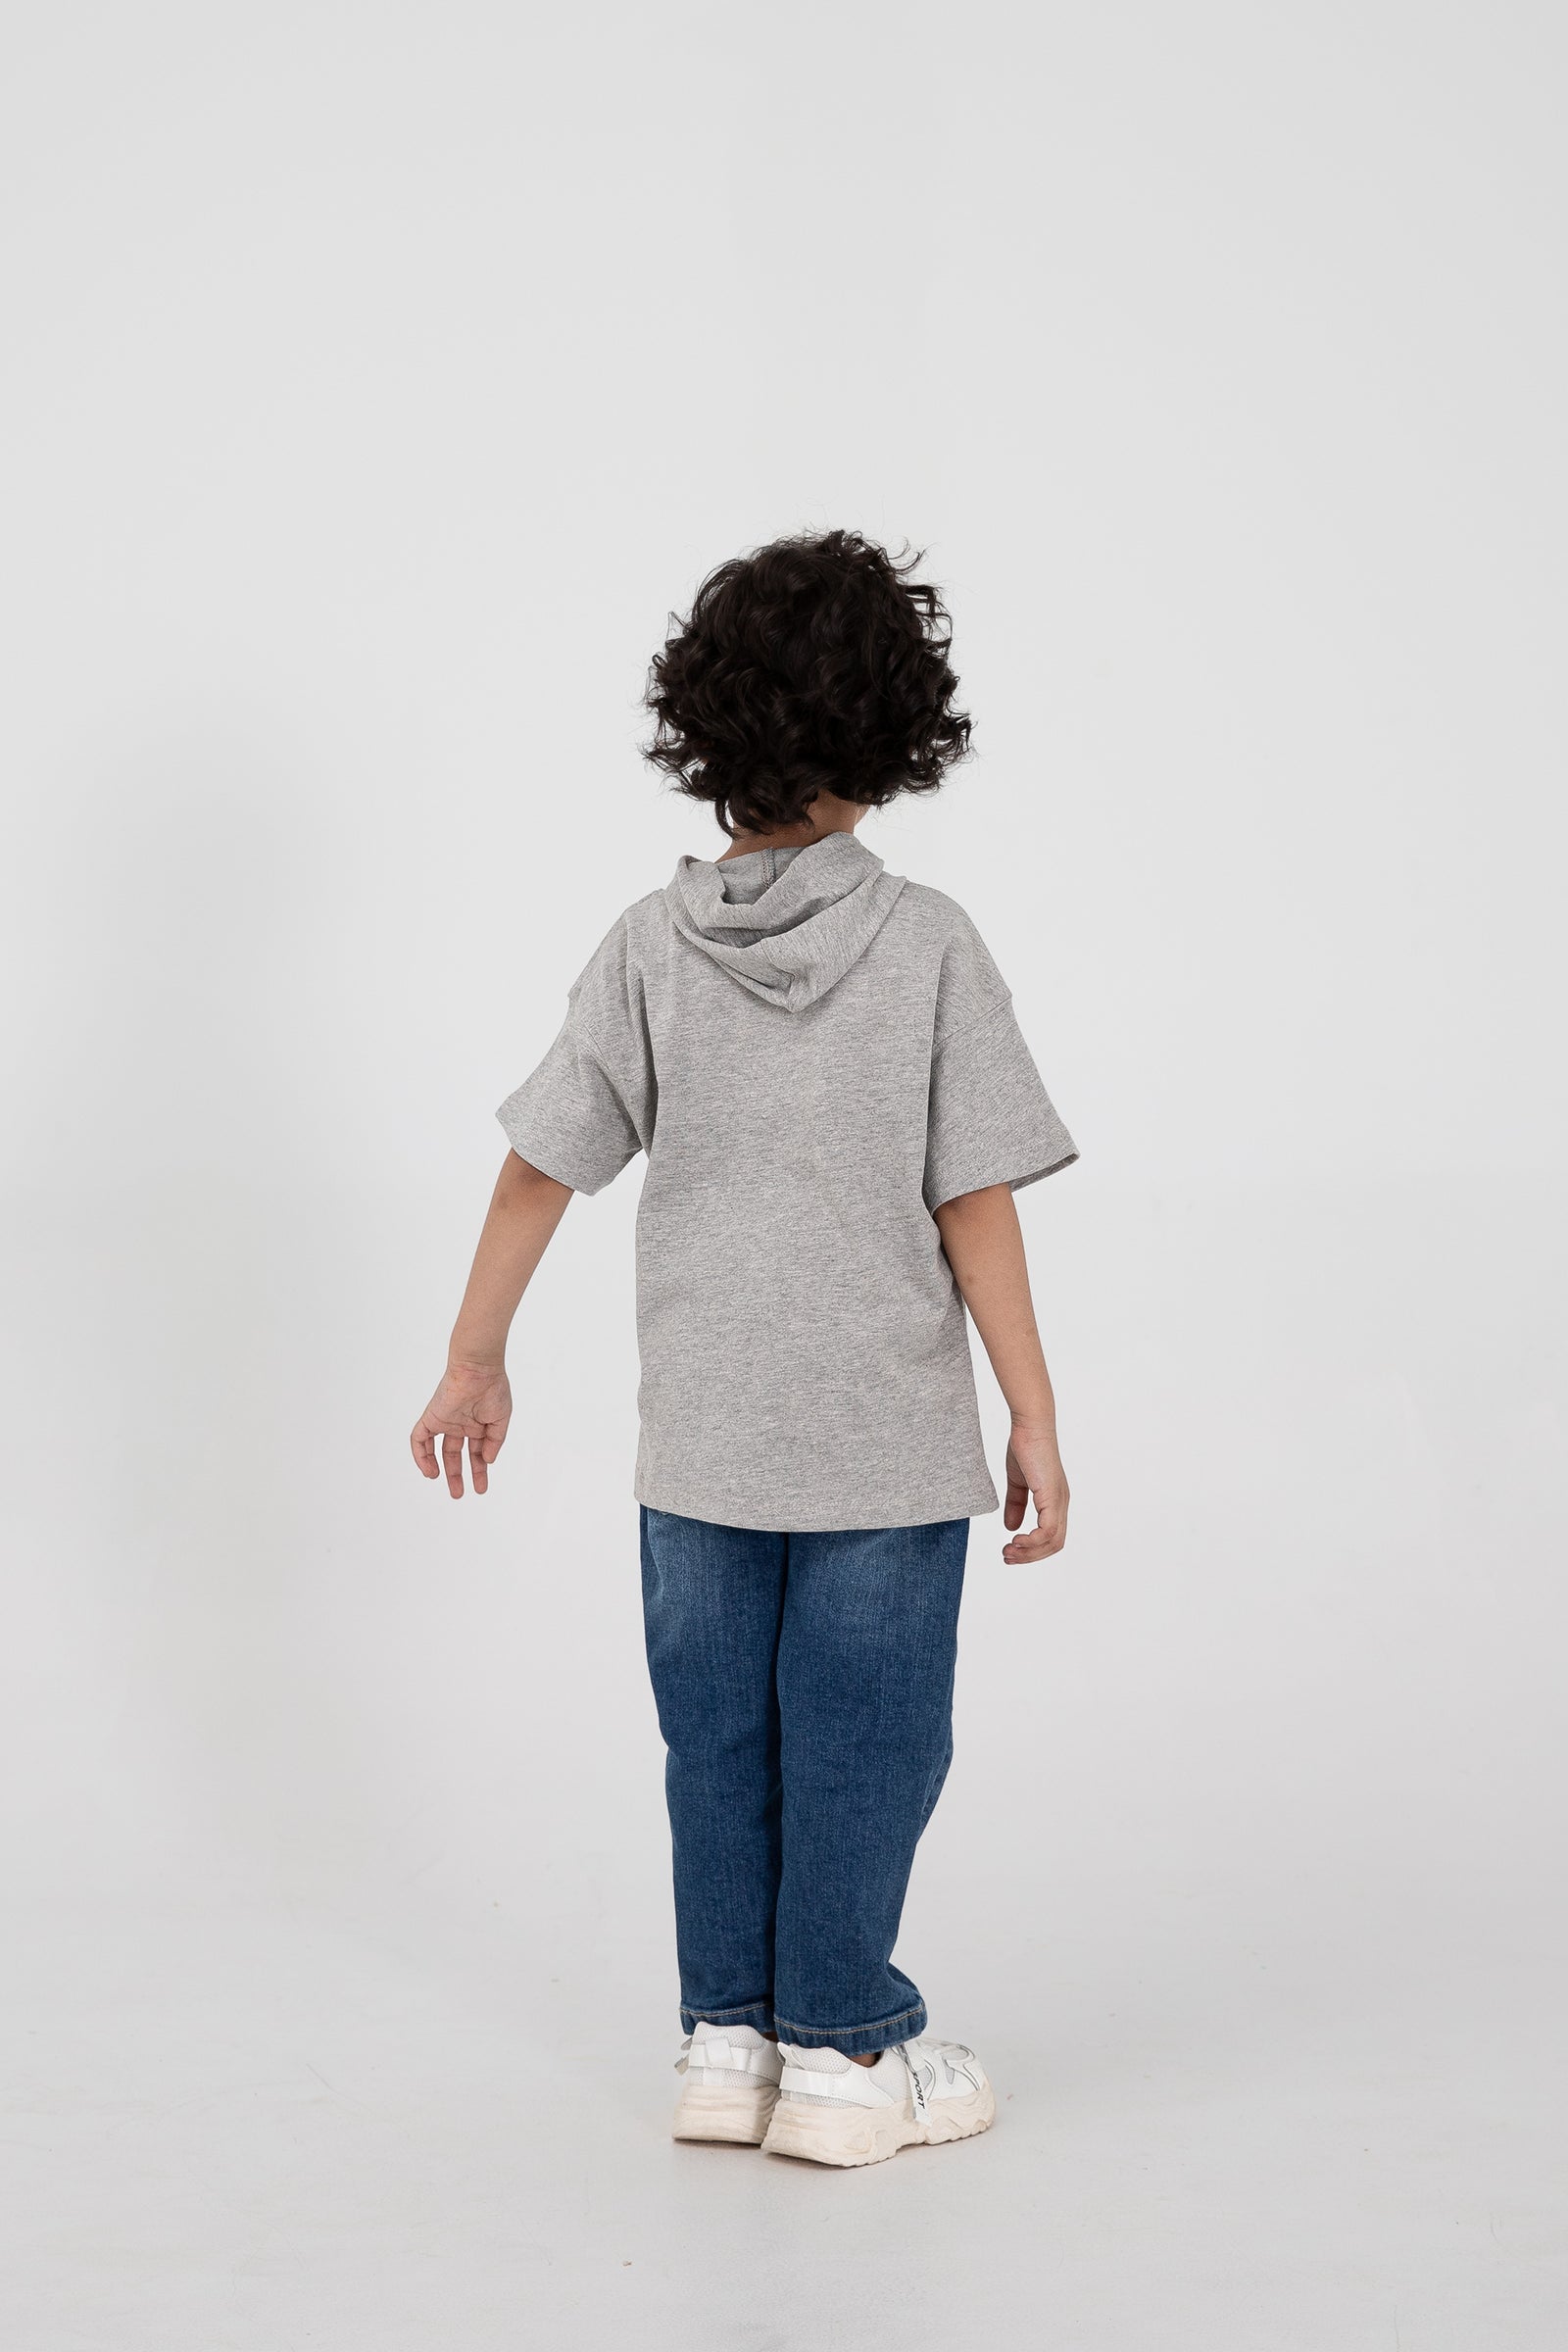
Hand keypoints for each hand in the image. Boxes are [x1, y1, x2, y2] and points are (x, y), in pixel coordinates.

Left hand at [410, 1362, 512, 1496]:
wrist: (478, 1369)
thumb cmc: (493, 1389)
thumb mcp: (501, 1419)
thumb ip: (494, 1441)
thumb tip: (487, 1461)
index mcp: (477, 1425)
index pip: (475, 1453)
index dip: (479, 1471)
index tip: (482, 1488)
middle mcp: (460, 1425)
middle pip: (454, 1455)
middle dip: (458, 1475)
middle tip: (459, 1494)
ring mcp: (445, 1422)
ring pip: (436, 1450)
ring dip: (439, 1469)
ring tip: (444, 1485)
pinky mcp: (431, 1417)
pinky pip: (419, 1439)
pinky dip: (420, 1456)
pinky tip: (430, 1471)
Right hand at [1002, 1421, 1068, 1562]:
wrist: (1030, 1426)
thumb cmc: (1024, 1447)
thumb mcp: (1017, 1482)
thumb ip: (1015, 1504)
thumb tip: (1011, 1527)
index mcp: (1054, 1501)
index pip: (1051, 1537)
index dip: (1032, 1549)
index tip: (1010, 1550)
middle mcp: (1061, 1504)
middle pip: (1054, 1545)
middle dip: (1030, 1556)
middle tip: (1007, 1556)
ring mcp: (1059, 1501)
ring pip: (1053, 1541)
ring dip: (1029, 1552)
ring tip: (1009, 1551)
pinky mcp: (1052, 1496)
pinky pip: (1049, 1530)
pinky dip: (1033, 1541)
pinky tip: (1017, 1539)